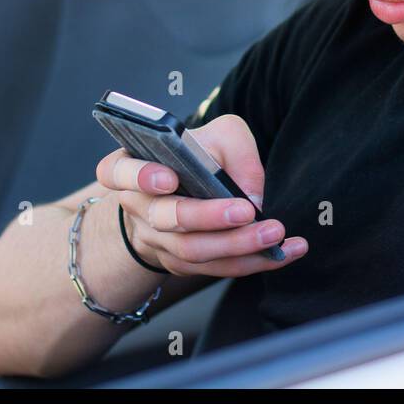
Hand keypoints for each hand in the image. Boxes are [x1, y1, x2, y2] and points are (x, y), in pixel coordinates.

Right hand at [95, 113, 307, 277]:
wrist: (185, 190)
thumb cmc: (197, 156)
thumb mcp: (218, 135)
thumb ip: (236, 150)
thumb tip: (252, 194)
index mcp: (133, 166)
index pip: (118, 171)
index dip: (139, 176)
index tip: (168, 178)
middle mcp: (138, 205)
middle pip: (165, 217)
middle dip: (207, 216)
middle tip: (245, 211)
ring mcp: (157, 239)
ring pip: (192, 250)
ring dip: (237, 244)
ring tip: (274, 233)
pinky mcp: (181, 263)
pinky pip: (216, 267)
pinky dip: (253, 261)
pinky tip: (286, 252)